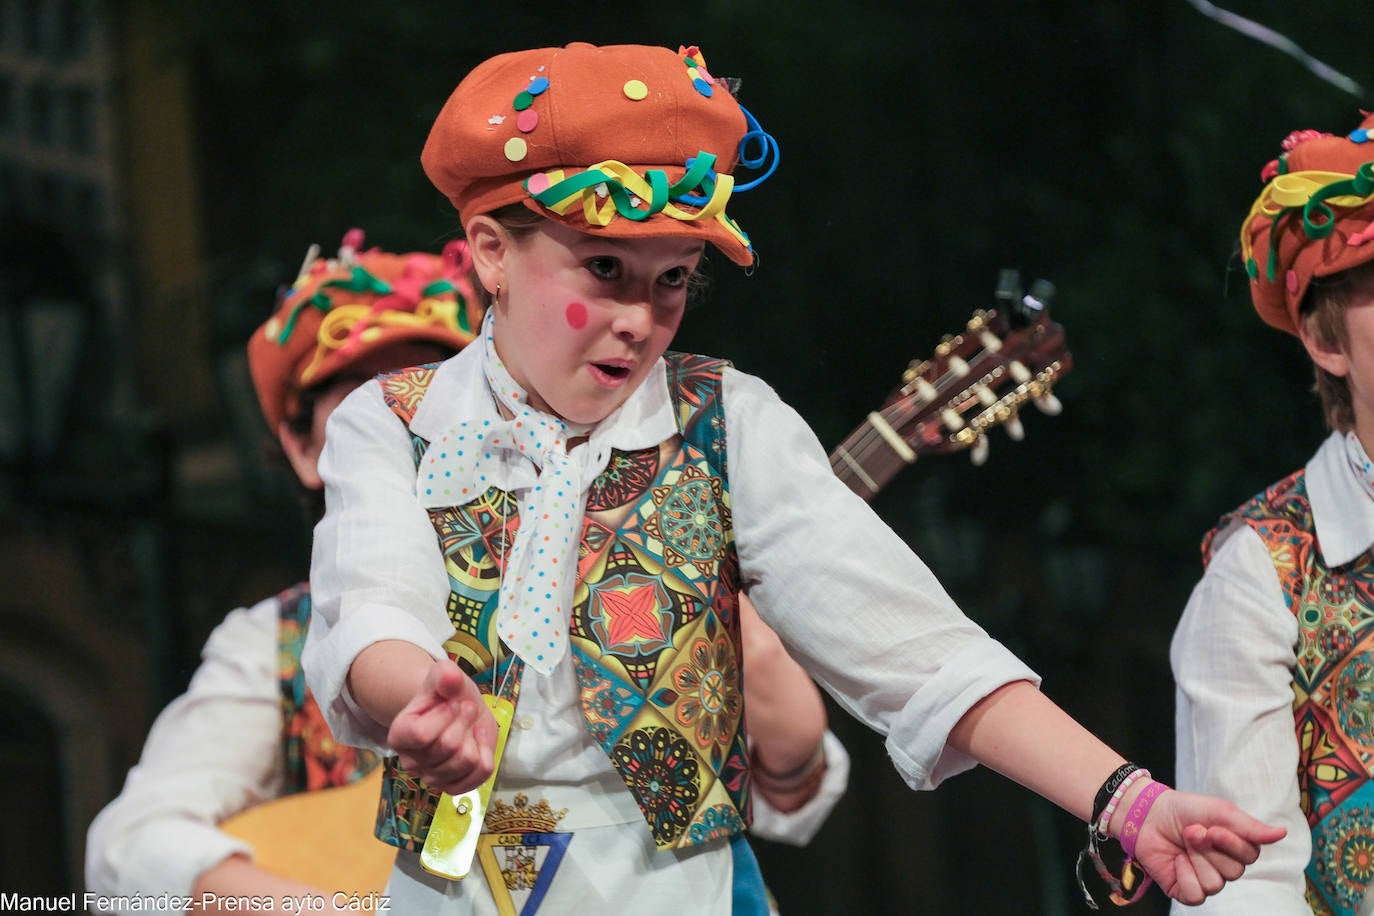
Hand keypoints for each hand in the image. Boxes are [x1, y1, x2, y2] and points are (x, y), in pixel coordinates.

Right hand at [386, 658, 498, 794]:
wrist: (459, 711)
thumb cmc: (447, 695)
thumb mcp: (444, 677)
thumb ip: (445, 675)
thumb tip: (450, 675)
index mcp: (399, 734)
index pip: (421, 734)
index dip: (445, 714)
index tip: (452, 702)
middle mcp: (411, 761)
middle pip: (449, 746)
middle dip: (465, 720)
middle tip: (465, 709)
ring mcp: (432, 777)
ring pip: (466, 761)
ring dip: (475, 736)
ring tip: (469, 725)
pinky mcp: (454, 786)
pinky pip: (479, 776)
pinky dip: (486, 755)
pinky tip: (478, 743)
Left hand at [1129, 788, 1286, 904]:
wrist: (1148, 814)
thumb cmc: (1185, 811)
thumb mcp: (1220, 811)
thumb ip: (1250, 827)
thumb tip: (1282, 833)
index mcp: (1237, 848)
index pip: (1250, 857)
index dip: (1231, 843)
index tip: (1213, 827)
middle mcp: (1224, 867)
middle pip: (1234, 872)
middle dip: (1209, 849)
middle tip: (1192, 832)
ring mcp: (1206, 880)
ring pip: (1215, 884)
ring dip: (1196, 859)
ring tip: (1184, 843)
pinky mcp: (1186, 890)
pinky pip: (1196, 895)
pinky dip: (1184, 875)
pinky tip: (1177, 860)